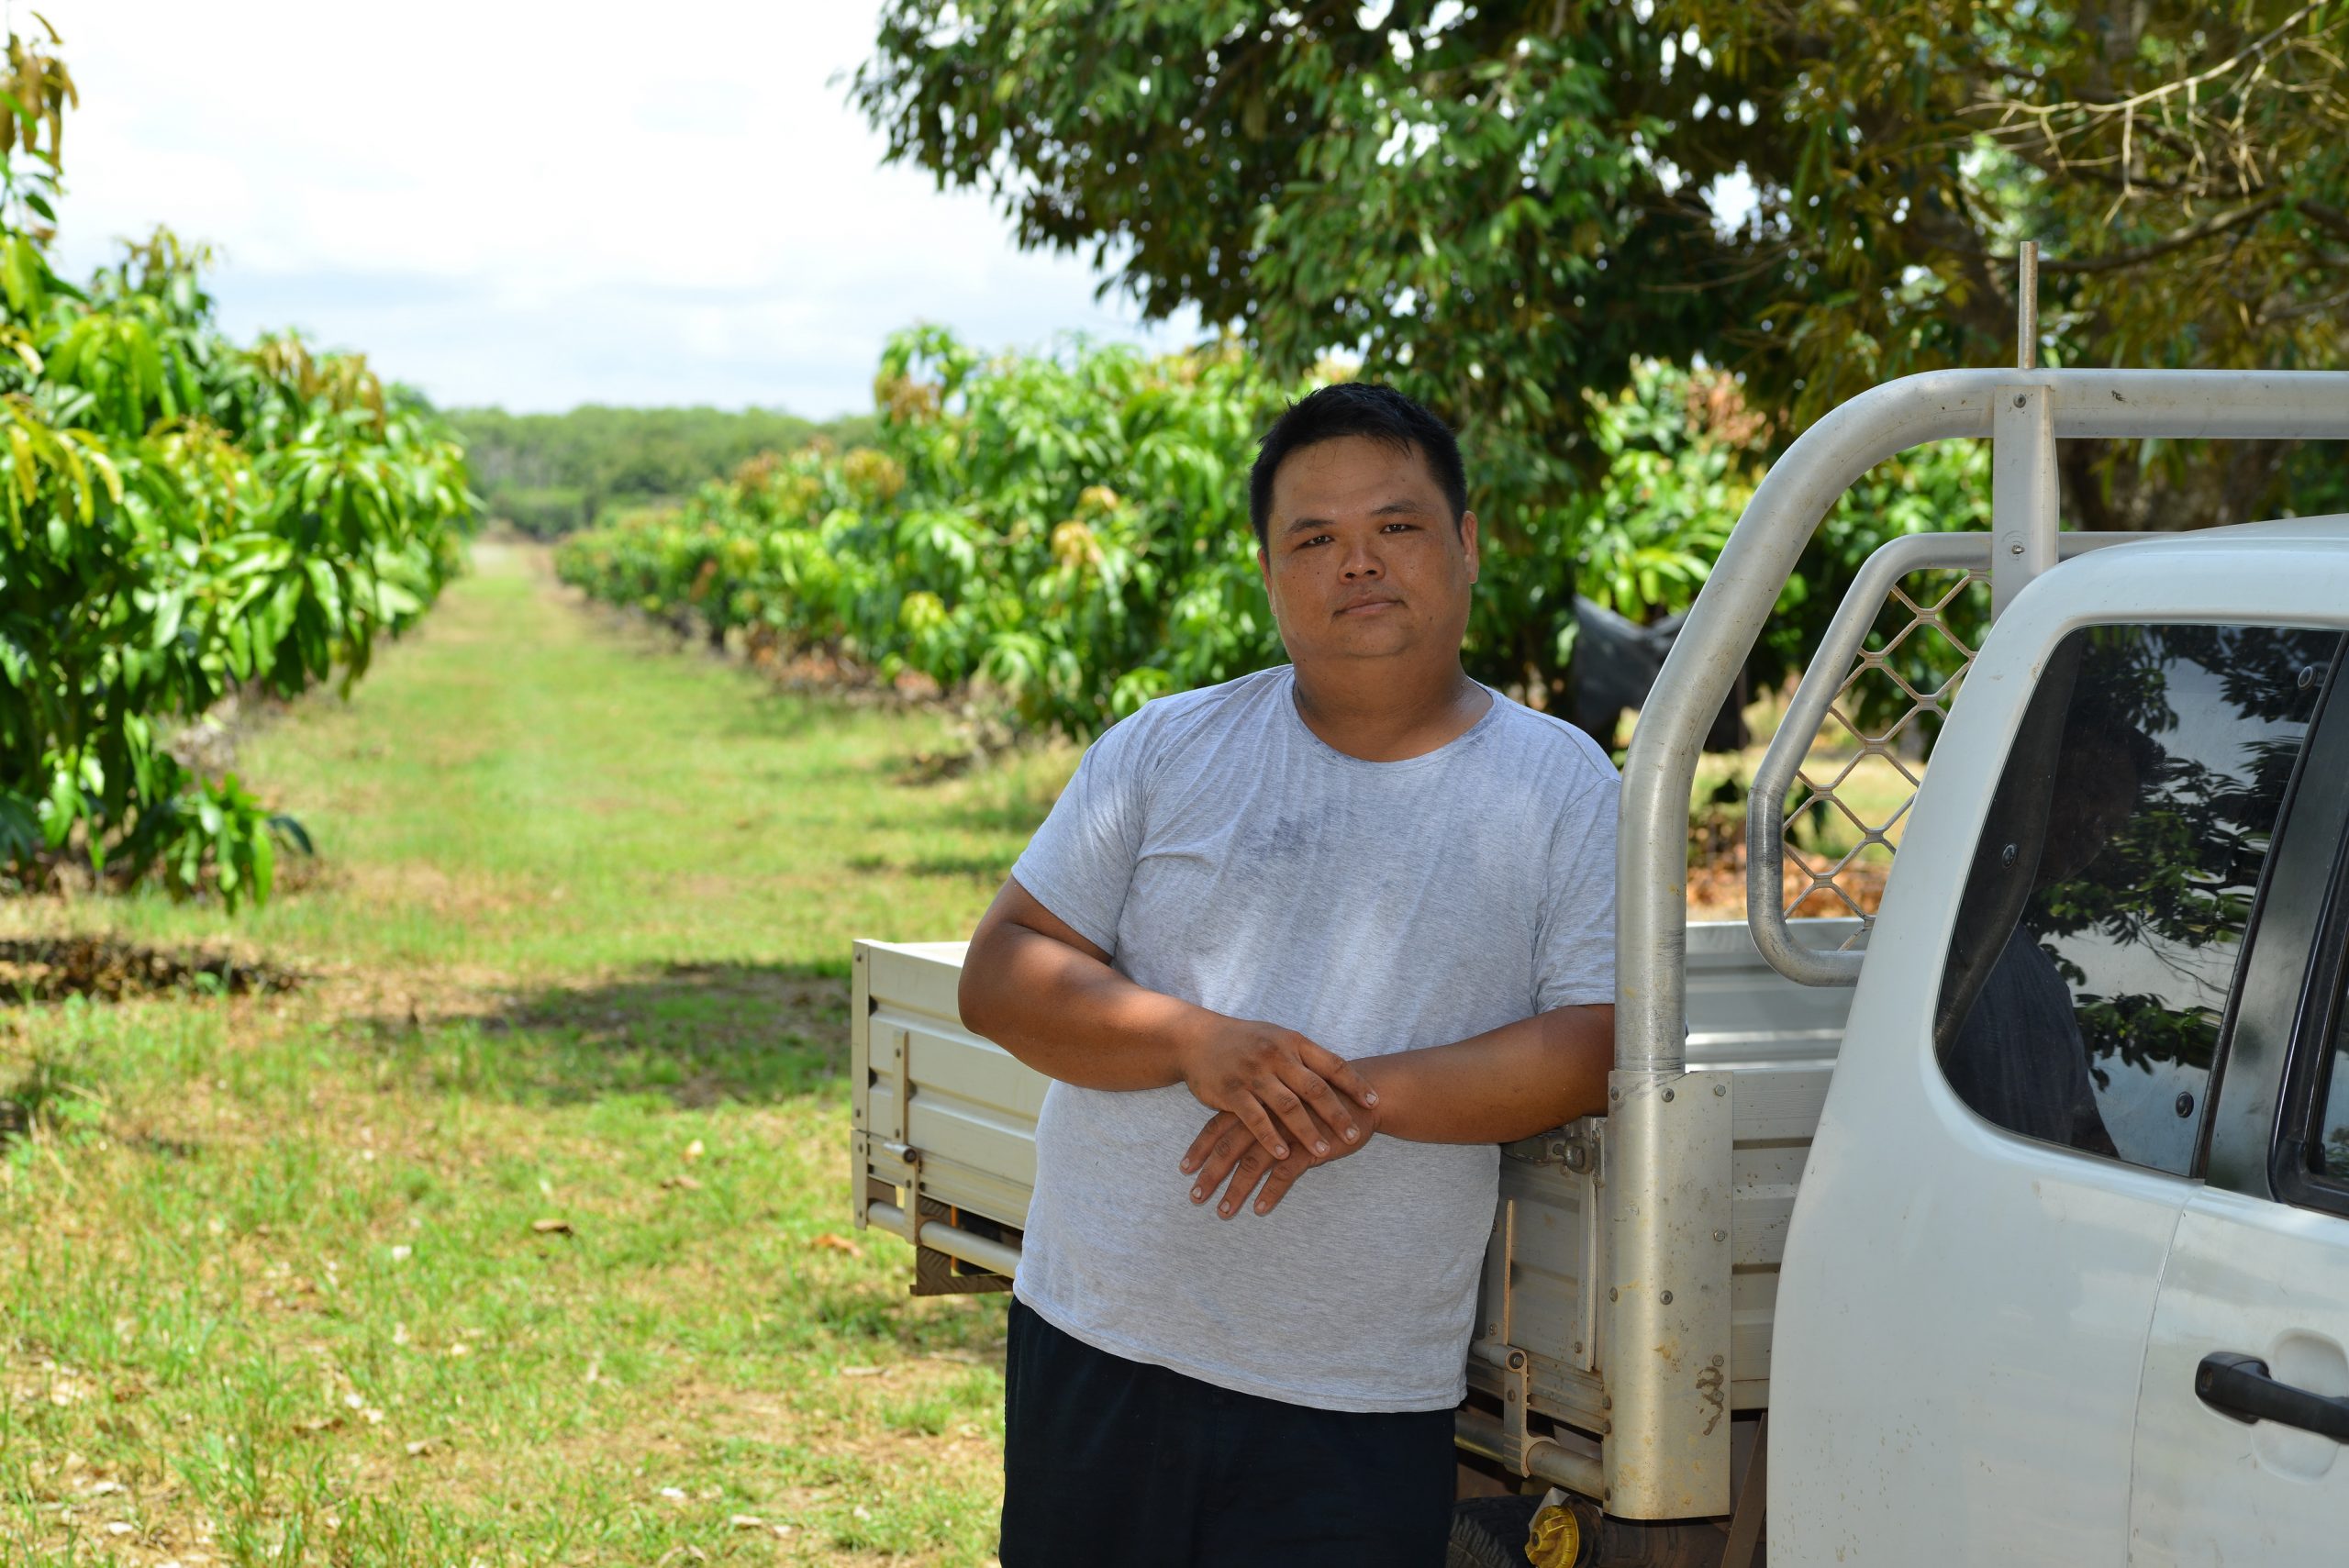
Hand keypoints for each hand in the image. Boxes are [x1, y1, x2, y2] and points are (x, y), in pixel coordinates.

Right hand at [1175, 1017, 1377, 1163]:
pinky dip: (1270, 1137)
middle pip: (1314, 1088)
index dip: (1355, 1084)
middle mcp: (1276, 1055)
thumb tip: (1342, 1076)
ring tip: (1324, 1151)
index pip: (1332, 1064)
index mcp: (1293, 1042)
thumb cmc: (1245, 1041)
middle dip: (1337, 1114)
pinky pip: (1254, 1118)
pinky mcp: (1231, 1091)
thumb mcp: (1278, 1038)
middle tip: (1355, 1136)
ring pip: (1287, 1106)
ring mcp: (1253, 1073)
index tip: (1374, 1102)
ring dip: (1307, 1131)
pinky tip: (1283, 1154)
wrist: (1197, 1038)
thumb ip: (1306, 1057)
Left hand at [1179, 1096, 1377, 1217]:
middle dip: (1210, 1174)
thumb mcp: (1286, 1098)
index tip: (1184, 1168)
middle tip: (1195, 1198)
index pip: (1219, 1125)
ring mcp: (1286, 1132)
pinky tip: (1259, 1209)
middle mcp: (1267, 1117)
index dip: (1201, 1147)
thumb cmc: (1321, 1097)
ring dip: (1236, 1190)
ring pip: (1252, 1164)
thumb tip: (1235, 1132)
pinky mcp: (1309, 1147)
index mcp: (1258, 1102)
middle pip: (1228, 1147)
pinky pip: (1284, 1174)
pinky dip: (1270, 1192)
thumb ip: (1262, 1112)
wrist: (1363, 1095)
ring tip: (1223, 1212)